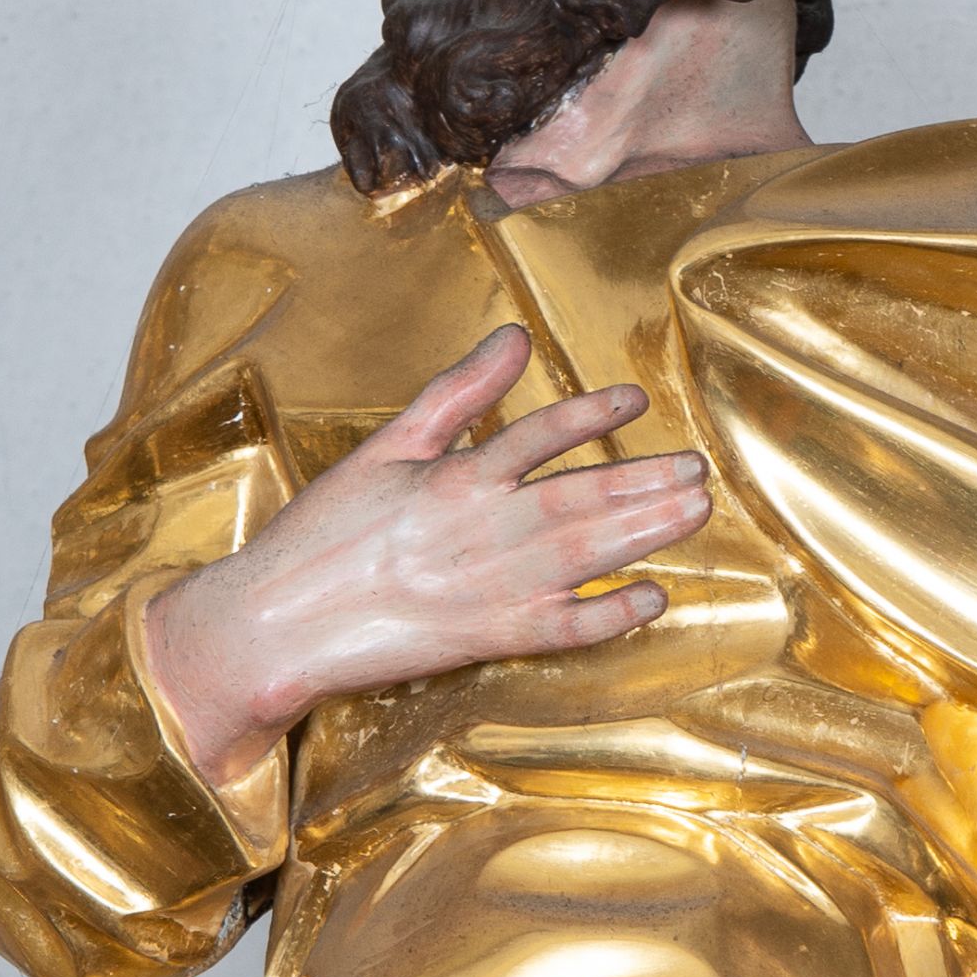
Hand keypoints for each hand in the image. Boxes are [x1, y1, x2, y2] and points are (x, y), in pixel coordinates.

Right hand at [142, 327, 709, 783]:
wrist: (277, 622)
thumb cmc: (325, 534)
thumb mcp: (385, 447)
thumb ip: (457, 393)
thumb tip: (515, 338)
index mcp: (454, 478)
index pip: (539, 436)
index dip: (592, 414)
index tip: (637, 399)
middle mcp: (482, 529)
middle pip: (581, 497)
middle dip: (645, 481)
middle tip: (699, 469)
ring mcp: (490, 587)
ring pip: (585, 553)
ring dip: (646, 532)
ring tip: (695, 509)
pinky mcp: (488, 638)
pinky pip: (565, 628)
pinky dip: (611, 614)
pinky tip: (654, 598)